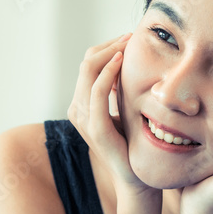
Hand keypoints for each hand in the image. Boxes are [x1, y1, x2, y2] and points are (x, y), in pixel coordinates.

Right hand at [67, 32, 155, 196]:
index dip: (106, 48)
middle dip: (109, 46)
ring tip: (128, 44)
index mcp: (81, 104)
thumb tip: (126, 61)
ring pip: (88, 71)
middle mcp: (77, 109)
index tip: (128, 38)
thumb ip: (118, 90)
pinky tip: (122, 61)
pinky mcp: (96, 126)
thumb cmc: (132, 144)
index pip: (88, 64)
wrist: (134, 177)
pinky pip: (98, 91)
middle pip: (86, 63)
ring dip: (110, 53)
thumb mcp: (123, 110)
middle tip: (130, 36)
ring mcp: (84, 118)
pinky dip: (108, 72)